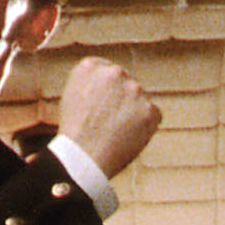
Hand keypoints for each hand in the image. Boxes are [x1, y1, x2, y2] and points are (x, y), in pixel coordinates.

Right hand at [57, 57, 159, 178]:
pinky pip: (152, 116)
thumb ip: (91, 84)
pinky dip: (145, 128)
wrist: (82, 158)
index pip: (106, 71)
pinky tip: (127, 139)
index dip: (105, 92)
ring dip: (133, 114)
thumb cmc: (73, 134)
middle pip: (126, 85)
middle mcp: (114, 72)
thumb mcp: (72, 98)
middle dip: (122, 101)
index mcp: (89, 67)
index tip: (101, 107)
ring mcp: (135, 90)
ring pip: (140, 101)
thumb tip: (109, 85)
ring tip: (114, 135)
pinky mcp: (150, 109)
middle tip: (108, 124)